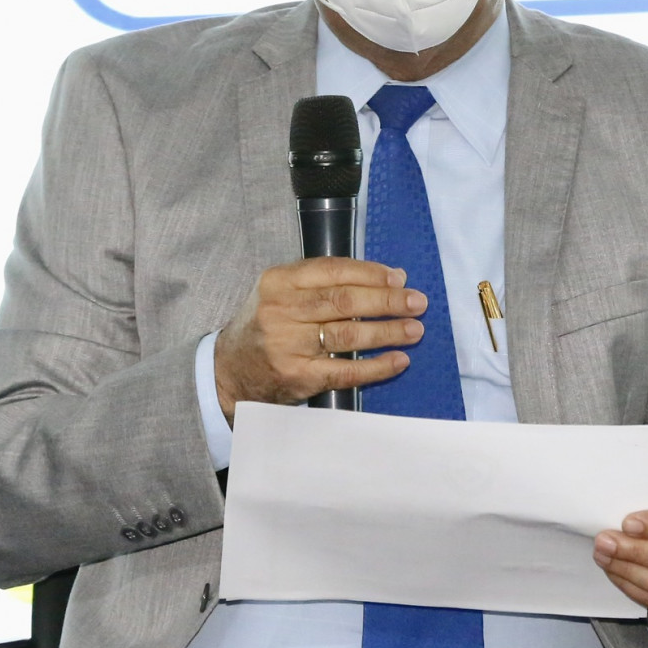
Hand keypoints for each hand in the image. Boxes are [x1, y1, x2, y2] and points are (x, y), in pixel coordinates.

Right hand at [214, 257, 423, 419]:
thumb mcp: (283, 292)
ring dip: (387, 331)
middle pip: (344, 301)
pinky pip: (345, 371)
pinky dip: (376, 366)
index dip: (371, 273)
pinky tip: (398, 360)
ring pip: (348, 334)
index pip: (333, 271)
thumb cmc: (267, 325)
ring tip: (414, 329)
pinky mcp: (298, 377)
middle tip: (417, 303)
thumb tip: (391, 277)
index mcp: (278, 281)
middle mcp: (281, 310)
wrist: (230, 371)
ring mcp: (288, 345)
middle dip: (386, 301)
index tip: (399, 279)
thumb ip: (328, 282)